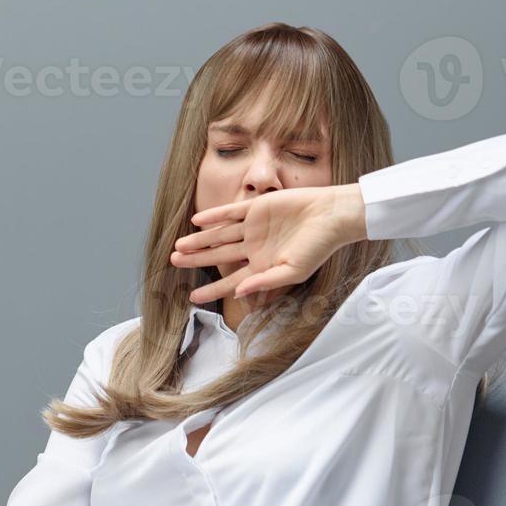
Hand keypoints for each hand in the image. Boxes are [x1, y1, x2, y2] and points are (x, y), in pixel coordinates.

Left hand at [171, 185, 365, 307]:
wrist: (331, 216)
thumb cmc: (317, 247)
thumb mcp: (293, 271)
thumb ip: (265, 282)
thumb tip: (240, 293)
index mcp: (262, 267)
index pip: (231, 281)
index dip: (212, 290)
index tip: (192, 297)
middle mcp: (254, 248)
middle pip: (218, 257)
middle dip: (196, 260)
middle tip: (174, 263)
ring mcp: (253, 228)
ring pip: (219, 236)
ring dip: (199, 241)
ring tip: (178, 247)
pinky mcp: (256, 208)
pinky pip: (229, 213)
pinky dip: (213, 217)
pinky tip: (196, 222)